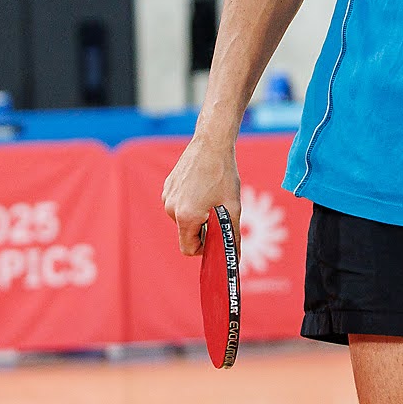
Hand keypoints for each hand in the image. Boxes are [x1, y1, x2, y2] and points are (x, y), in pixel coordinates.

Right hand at [161, 136, 241, 256]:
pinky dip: (191, 201)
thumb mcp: (233, 208)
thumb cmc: (223, 176)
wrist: (211, 144)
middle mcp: (171, 208)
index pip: (189, 249)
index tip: (216, 236)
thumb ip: (232, 237)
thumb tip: (235, 259)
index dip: (204, 248)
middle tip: (218, 211)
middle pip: (187, 233)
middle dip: (203, 228)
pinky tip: (202, 185)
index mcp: (185, 217)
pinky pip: (179, 204)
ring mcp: (167, 196)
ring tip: (211, 195)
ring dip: (197, 214)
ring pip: (183, 218)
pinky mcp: (168, 186)